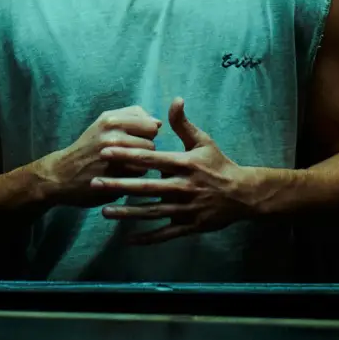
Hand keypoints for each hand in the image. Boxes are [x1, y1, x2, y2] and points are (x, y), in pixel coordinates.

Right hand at [39, 105, 161, 207]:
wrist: (61, 174)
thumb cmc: (89, 147)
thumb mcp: (104, 124)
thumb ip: (131, 118)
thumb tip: (158, 122)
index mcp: (110, 119)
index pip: (150, 123)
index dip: (146, 133)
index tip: (136, 138)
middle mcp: (111, 134)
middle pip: (151, 141)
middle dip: (144, 149)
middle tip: (128, 154)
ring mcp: (113, 156)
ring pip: (147, 158)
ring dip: (141, 163)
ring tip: (125, 165)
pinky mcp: (114, 175)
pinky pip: (139, 174)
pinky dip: (134, 176)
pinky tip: (122, 176)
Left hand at [92, 97, 258, 244]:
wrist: (243, 194)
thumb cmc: (219, 165)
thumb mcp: (204, 142)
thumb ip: (184, 124)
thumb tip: (175, 100)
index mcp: (185, 164)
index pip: (151, 159)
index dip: (127, 154)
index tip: (105, 151)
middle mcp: (183, 187)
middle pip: (146, 187)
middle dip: (118, 184)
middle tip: (95, 183)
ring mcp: (185, 208)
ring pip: (151, 212)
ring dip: (127, 212)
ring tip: (104, 211)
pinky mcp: (189, 226)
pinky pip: (164, 234)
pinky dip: (146, 238)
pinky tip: (127, 239)